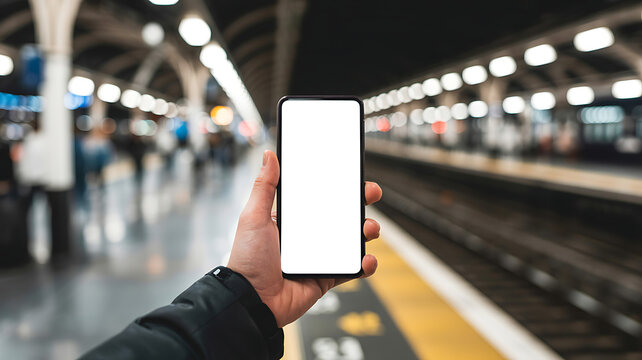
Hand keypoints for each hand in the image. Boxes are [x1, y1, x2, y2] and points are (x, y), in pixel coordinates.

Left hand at [228, 150, 381, 326]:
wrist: (252, 301)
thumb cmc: (247, 259)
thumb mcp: (254, 217)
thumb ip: (264, 186)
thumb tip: (268, 155)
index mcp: (292, 220)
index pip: (320, 197)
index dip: (337, 186)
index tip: (351, 174)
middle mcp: (308, 237)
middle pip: (341, 216)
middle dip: (360, 203)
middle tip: (370, 193)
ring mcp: (319, 257)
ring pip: (351, 240)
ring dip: (367, 231)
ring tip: (369, 229)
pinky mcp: (326, 277)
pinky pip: (351, 269)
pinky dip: (364, 265)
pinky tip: (366, 259)